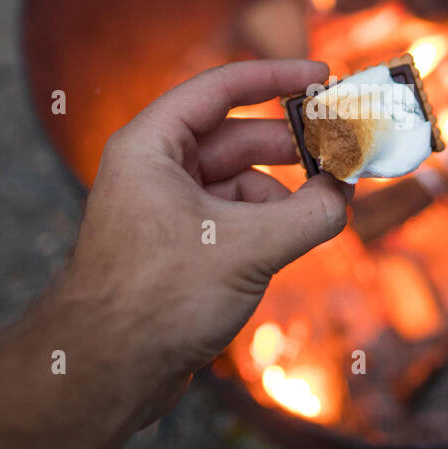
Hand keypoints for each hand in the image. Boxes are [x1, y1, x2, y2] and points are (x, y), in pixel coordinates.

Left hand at [54, 59, 352, 418]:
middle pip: (236, 138)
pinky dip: (268, 226)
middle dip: (291, 146)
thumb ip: (308, 214)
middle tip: (342, 149)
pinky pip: (234, 220)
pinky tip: (297, 241)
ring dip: (284, 194)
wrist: (104, 373)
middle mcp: (155, 172)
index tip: (321, 75)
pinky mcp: (179, 251)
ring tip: (327, 208)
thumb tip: (343, 196)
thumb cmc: (155, 299)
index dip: (274, 78)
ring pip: (239, 184)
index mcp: (152, 147)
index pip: (219, 90)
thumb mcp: (247, 249)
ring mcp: (167, 213)